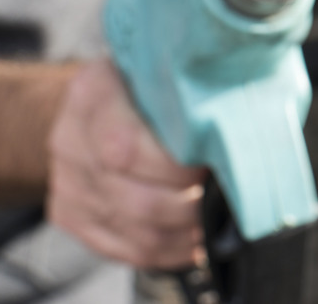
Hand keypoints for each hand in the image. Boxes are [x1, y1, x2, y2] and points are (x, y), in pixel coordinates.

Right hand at [47, 59, 205, 269]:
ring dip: (186, 233)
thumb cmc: (141, 83)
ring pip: (137, 230)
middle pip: (137, 198)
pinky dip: (169, 251)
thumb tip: (250, 115)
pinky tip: (196, 240)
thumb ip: (189, 87)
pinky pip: (126, 250)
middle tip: (226, 197)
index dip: (179, 168)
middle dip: (191, 206)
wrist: (88, 105)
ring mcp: (67, 182)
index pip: (128, 148)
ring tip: (217, 220)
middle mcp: (71, 141)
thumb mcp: (159, 67)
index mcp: (93, 94)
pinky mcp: (70, 215)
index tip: (216, 165)